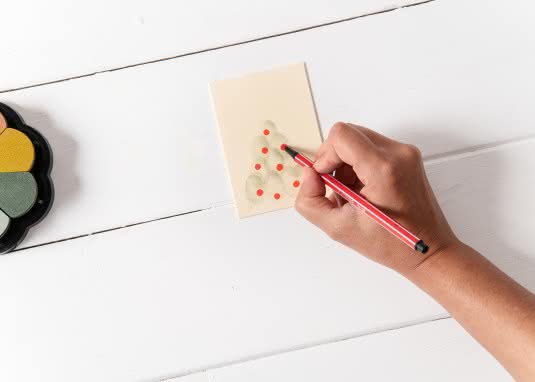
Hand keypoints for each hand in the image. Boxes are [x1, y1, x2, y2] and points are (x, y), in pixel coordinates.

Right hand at [295, 122, 458, 274]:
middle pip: (348, 133)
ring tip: (351, 194)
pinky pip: (371, 148)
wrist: (429, 251)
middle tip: (335, 188)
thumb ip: (310, 200)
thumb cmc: (391, 245)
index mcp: (383, 168)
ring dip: (345, 164)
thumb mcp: (338, 228)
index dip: (324, 156)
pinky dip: (358, 166)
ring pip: (358, 140)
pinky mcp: (407, 157)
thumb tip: (309, 175)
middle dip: (333, 159)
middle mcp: (398, 153)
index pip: (341, 135)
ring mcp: (406, 153)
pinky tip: (363, 191)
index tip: (326, 179)